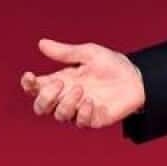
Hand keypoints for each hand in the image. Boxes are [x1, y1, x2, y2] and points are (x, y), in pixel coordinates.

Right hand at [20, 38, 145, 128]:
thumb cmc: (112, 65)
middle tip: (60, 84)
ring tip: (81, 89)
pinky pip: (81, 122)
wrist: (138, 78)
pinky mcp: (94, 119)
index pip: (36, 88)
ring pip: (59, 116)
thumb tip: (41, 43)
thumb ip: (66, 52)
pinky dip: (83, 112)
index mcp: (62, 81)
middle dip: (45, 97)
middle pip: (40, 107)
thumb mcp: (89, 54)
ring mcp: (79, 110)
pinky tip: (92, 101)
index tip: (30, 75)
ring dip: (66, 103)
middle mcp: (67, 98)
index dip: (28, 85)